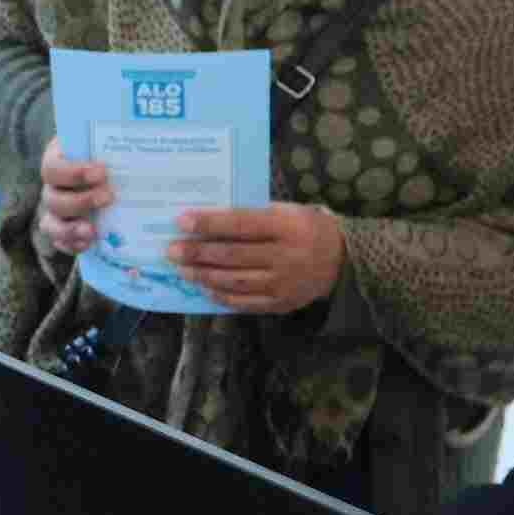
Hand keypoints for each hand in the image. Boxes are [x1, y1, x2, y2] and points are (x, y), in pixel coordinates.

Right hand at [35, 138, 113, 259]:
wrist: (109, 171)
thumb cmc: (111, 152)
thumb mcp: (110, 142)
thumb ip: (119, 143)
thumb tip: (152, 139)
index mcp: (59, 159)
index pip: (53, 167)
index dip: (73, 172)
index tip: (102, 172)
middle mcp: (52, 186)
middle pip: (52, 198)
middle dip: (80, 200)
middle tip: (108, 197)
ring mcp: (55, 210)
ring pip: (50, 223)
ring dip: (70, 228)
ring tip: (92, 231)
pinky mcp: (62, 230)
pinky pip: (59, 242)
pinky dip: (71, 245)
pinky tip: (88, 244)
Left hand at [167, 204, 345, 314]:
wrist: (341, 260)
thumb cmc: (305, 227)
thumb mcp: (286, 211)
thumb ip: (252, 214)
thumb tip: (207, 219)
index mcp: (287, 226)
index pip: (240, 224)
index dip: (209, 223)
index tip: (182, 221)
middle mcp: (285, 256)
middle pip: (232, 255)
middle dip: (197, 252)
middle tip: (172, 249)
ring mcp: (283, 283)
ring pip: (234, 281)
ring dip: (203, 275)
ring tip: (182, 269)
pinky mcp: (281, 303)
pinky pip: (245, 302)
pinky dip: (221, 295)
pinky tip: (204, 287)